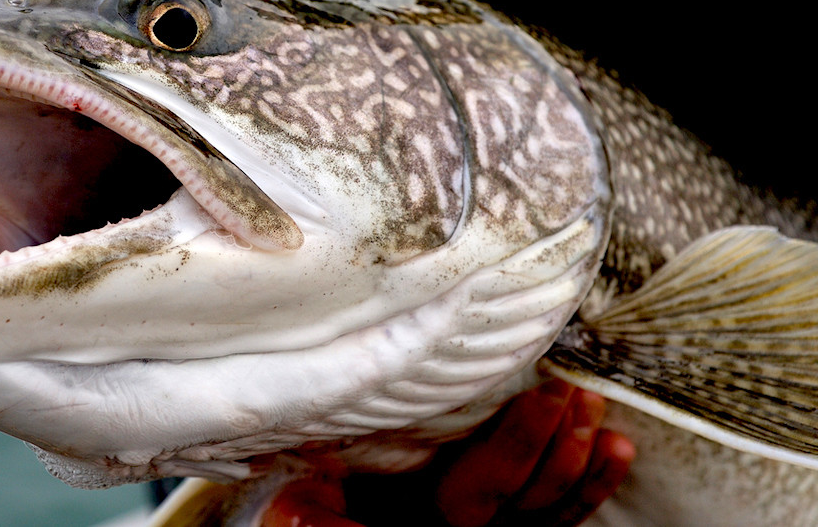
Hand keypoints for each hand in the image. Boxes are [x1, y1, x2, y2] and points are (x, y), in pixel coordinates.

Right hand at [262, 381, 634, 526]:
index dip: (518, 444)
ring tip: (596, 411)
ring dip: (582, 458)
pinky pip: (565, 518)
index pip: (483, 487)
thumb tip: (292, 511)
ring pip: (555, 509)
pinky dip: (593, 484)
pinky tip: (613, 448)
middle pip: (531, 497)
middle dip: (560, 441)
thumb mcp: (312, 514)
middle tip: (576, 391)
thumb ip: (312, 515)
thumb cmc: (332, 518)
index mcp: (431, 524)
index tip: (543, 397)